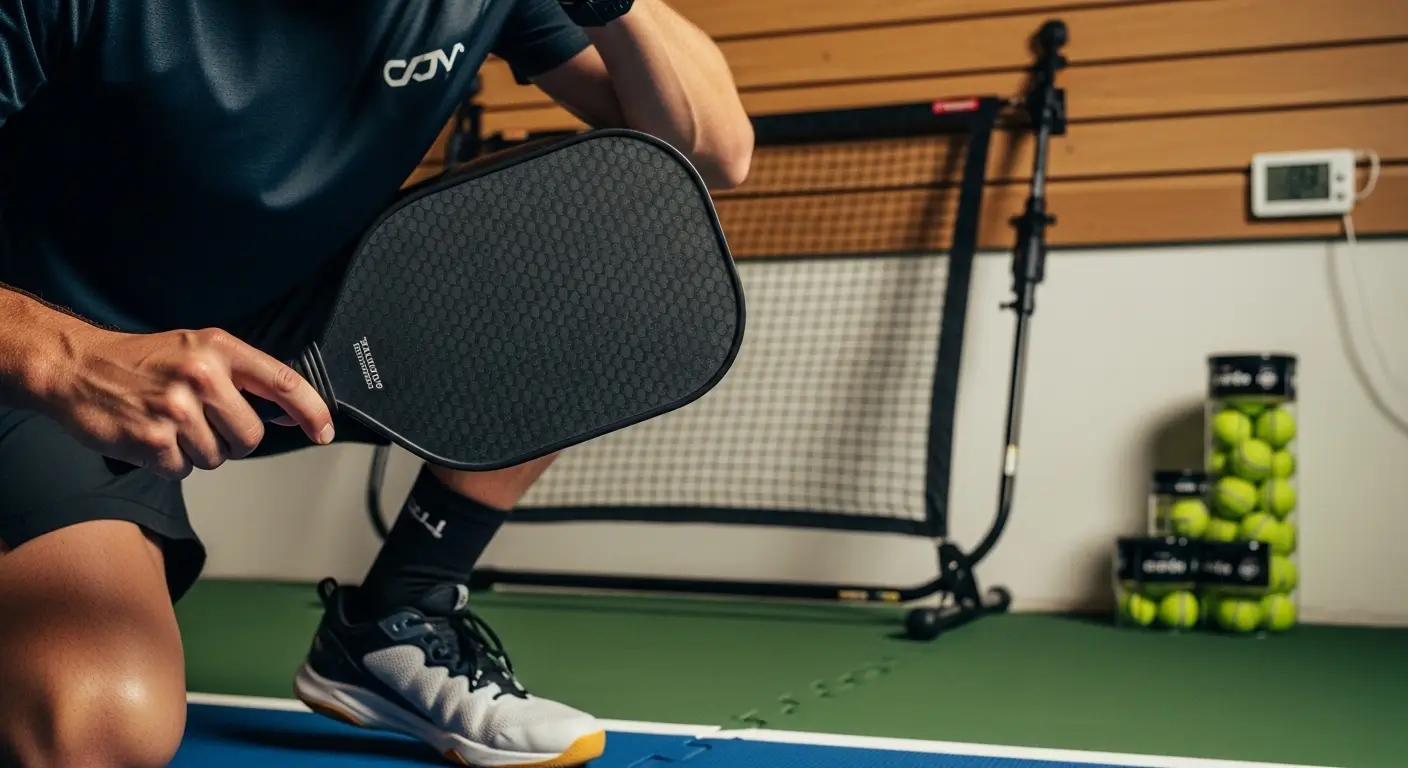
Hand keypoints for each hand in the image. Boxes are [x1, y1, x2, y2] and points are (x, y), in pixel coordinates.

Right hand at [44, 326, 333, 478]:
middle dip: (233, 438)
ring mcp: (176, 410)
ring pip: (218, 457)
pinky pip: (184, 470)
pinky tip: (152, 436)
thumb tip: (289, 413)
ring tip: (170, 422)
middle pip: (251, 436)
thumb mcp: (197, 350)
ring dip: (197, 450)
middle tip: (202, 420)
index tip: (324, 431)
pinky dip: (170, 461)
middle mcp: (202, 376)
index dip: (312, 411)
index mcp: (219, 349)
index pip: (284, 382)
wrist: (76, 367)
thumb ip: (243, 377)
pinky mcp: (153, 441)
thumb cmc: (142, 361)